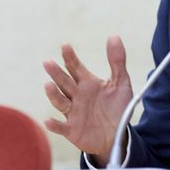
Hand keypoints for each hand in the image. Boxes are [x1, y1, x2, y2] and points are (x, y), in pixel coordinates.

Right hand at [43, 36, 133, 160]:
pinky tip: (48, 120)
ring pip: (60, 102)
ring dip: (54, 95)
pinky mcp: (72, 130)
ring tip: (48, 85)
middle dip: (57, 73)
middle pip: (64, 82)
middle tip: (48, 62)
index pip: (75, 67)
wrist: (118, 133)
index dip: (70, 57)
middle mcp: (77, 96)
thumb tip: (114, 36)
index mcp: (87, 83)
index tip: (65, 46)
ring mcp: (73, 113)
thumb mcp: (121, 82)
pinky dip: (54, 125)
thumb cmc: (116, 107)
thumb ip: (117, 61)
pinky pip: (61, 127)